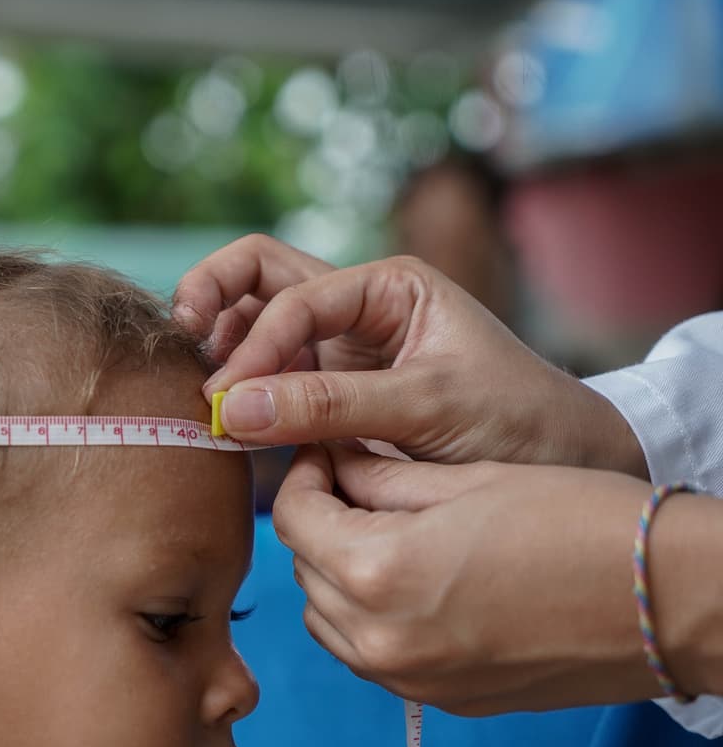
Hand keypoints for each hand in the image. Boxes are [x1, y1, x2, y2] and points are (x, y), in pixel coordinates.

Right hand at [174, 236, 643, 474]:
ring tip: (202, 393)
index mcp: (386, 287)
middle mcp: (354, 310)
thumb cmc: (519, 420)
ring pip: (252, 326)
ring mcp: (337, 353)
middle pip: (256, 277)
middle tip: (182, 342)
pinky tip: (226, 423)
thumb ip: (329, 405)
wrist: (565, 469)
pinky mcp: (329, 400)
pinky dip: (239, 394)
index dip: (252, 344)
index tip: (227, 399)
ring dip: (219, 348)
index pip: (290, 294)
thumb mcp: (429, 405)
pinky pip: (268, 383)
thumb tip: (227, 409)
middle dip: (210, 299)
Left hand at [272, 444, 677, 713]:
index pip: (293, 518)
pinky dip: (369, 616)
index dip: (302, 476)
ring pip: (329, 617)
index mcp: (378, 573)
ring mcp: (411, 679)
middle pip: (304, 569)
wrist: (667, 599)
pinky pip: (369, 653)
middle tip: (354, 483)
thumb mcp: (462, 479)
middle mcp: (381, 640)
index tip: (324, 451)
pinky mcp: (441, 698)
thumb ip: (377, 477)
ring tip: (384, 530)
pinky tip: (412, 578)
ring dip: (338, 572)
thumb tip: (331, 463)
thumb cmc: (574, 522)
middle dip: (321, 521)